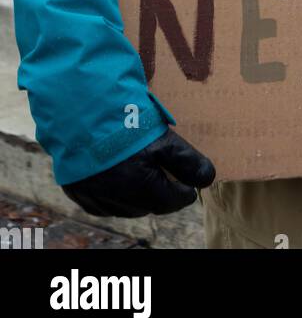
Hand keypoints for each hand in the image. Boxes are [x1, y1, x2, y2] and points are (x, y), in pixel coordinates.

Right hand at [60, 128, 215, 218]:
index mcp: (140, 189)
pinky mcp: (78, 191)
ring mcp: (95, 198)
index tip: (190, 182)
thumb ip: (186, 161)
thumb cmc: (124, 122)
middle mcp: (117, 200)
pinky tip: (116, 173)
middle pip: (148, 205)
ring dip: (136, 193)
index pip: (172, 202)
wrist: (78, 111)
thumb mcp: (163, 138)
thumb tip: (207, 179)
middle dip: (159, 191)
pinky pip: (102, 202)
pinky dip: (113, 192)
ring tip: (139, 169)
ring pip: (125, 206)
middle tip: (164, 170)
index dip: (184, 191)